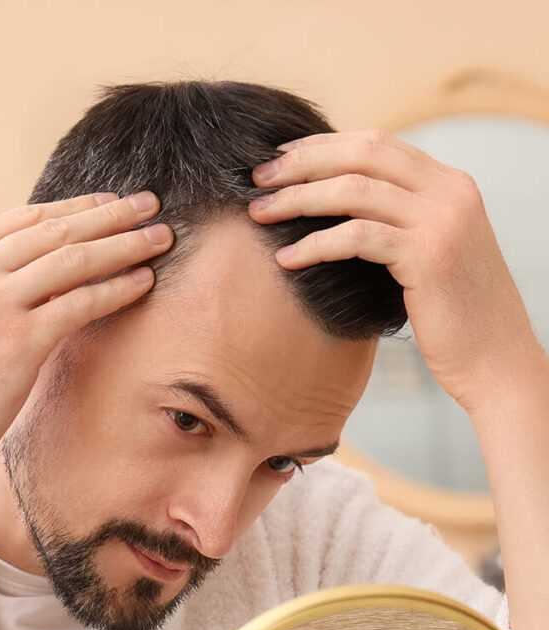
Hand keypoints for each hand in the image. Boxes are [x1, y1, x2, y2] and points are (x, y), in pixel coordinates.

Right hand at [0, 192, 172, 487]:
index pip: (24, 219)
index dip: (74, 207)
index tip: (109, 202)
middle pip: (55, 231)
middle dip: (110, 215)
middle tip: (151, 205)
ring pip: (73, 261)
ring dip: (124, 245)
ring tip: (160, 238)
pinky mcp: (19, 341)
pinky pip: (80, 304)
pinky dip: (116, 289)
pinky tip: (144, 282)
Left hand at [247, 130, 540, 412]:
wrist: (496, 361)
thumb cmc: (455, 319)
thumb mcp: (430, 255)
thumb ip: (400, 224)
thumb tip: (342, 212)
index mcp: (450, 184)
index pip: (377, 144)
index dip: (322, 146)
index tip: (280, 158)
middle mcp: (449, 192)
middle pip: (361, 153)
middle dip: (302, 162)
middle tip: (257, 178)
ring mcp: (442, 221)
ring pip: (353, 190)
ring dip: (298, 199)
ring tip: (258, 214)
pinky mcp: (428, 257)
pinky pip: (357, 238)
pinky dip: (315, 244)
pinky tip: (286, 259)